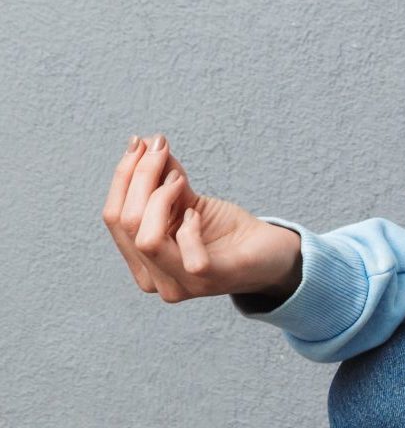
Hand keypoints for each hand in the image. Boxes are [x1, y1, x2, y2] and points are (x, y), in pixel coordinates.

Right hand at [102, 133, 301, 302]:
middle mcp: (153, 279)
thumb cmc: (225, 228)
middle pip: (126, 222)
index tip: (140, 143)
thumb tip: (145, 144)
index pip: (113, 217)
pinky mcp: (211, 280)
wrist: (268, 251)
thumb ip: (164, 178)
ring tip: (180, 180)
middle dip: (141, 176)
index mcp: (140, 260)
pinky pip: (190, 258)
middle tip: (161, 148)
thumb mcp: (188, 199)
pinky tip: (197, 215)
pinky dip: (190, 228)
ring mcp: (180, 285)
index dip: (122, 177)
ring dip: (161, 197)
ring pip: (147, 239)